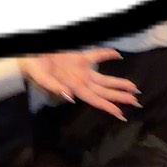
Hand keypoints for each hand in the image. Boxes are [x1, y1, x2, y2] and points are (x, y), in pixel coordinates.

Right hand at [19, 48, 139, 120]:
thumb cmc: (33, 67)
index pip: (95, 99)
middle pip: (104, 91)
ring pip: (104, 79)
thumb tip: (70, 97)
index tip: (121, 114)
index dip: (108, 106)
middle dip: (120, 97)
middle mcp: (81, 80)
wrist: (29, 52)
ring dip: (119, 83)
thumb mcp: (42, 77)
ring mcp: (81, 70)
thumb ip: (55, 87)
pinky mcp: (79, 58)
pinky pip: (97, 55)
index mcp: (74, 86)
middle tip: (137, 103)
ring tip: (134, 88)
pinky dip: (108, 55)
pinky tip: (119, 56)